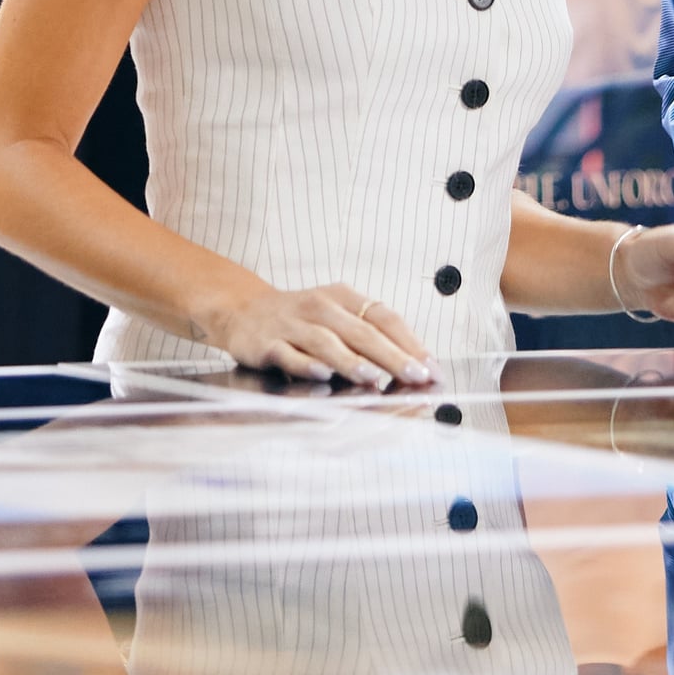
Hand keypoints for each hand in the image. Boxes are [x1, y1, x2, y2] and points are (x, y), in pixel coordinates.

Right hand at [197, 283, 435, 389]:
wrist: (242, 310)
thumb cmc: (300, 320)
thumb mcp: (336, 316)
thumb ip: (368, 337)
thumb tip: (413, 366)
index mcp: (342, 297)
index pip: (383, 316)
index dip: (410, 342)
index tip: (431, 367)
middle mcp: (319, 306)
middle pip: (361, 331)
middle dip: (392, 356)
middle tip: (415, 376)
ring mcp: (292, 324)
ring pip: (326, 342)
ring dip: (351, 360)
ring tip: (373, 377)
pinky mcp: (267, 342)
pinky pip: (288, 354)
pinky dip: (305, 365)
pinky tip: (321, 375)